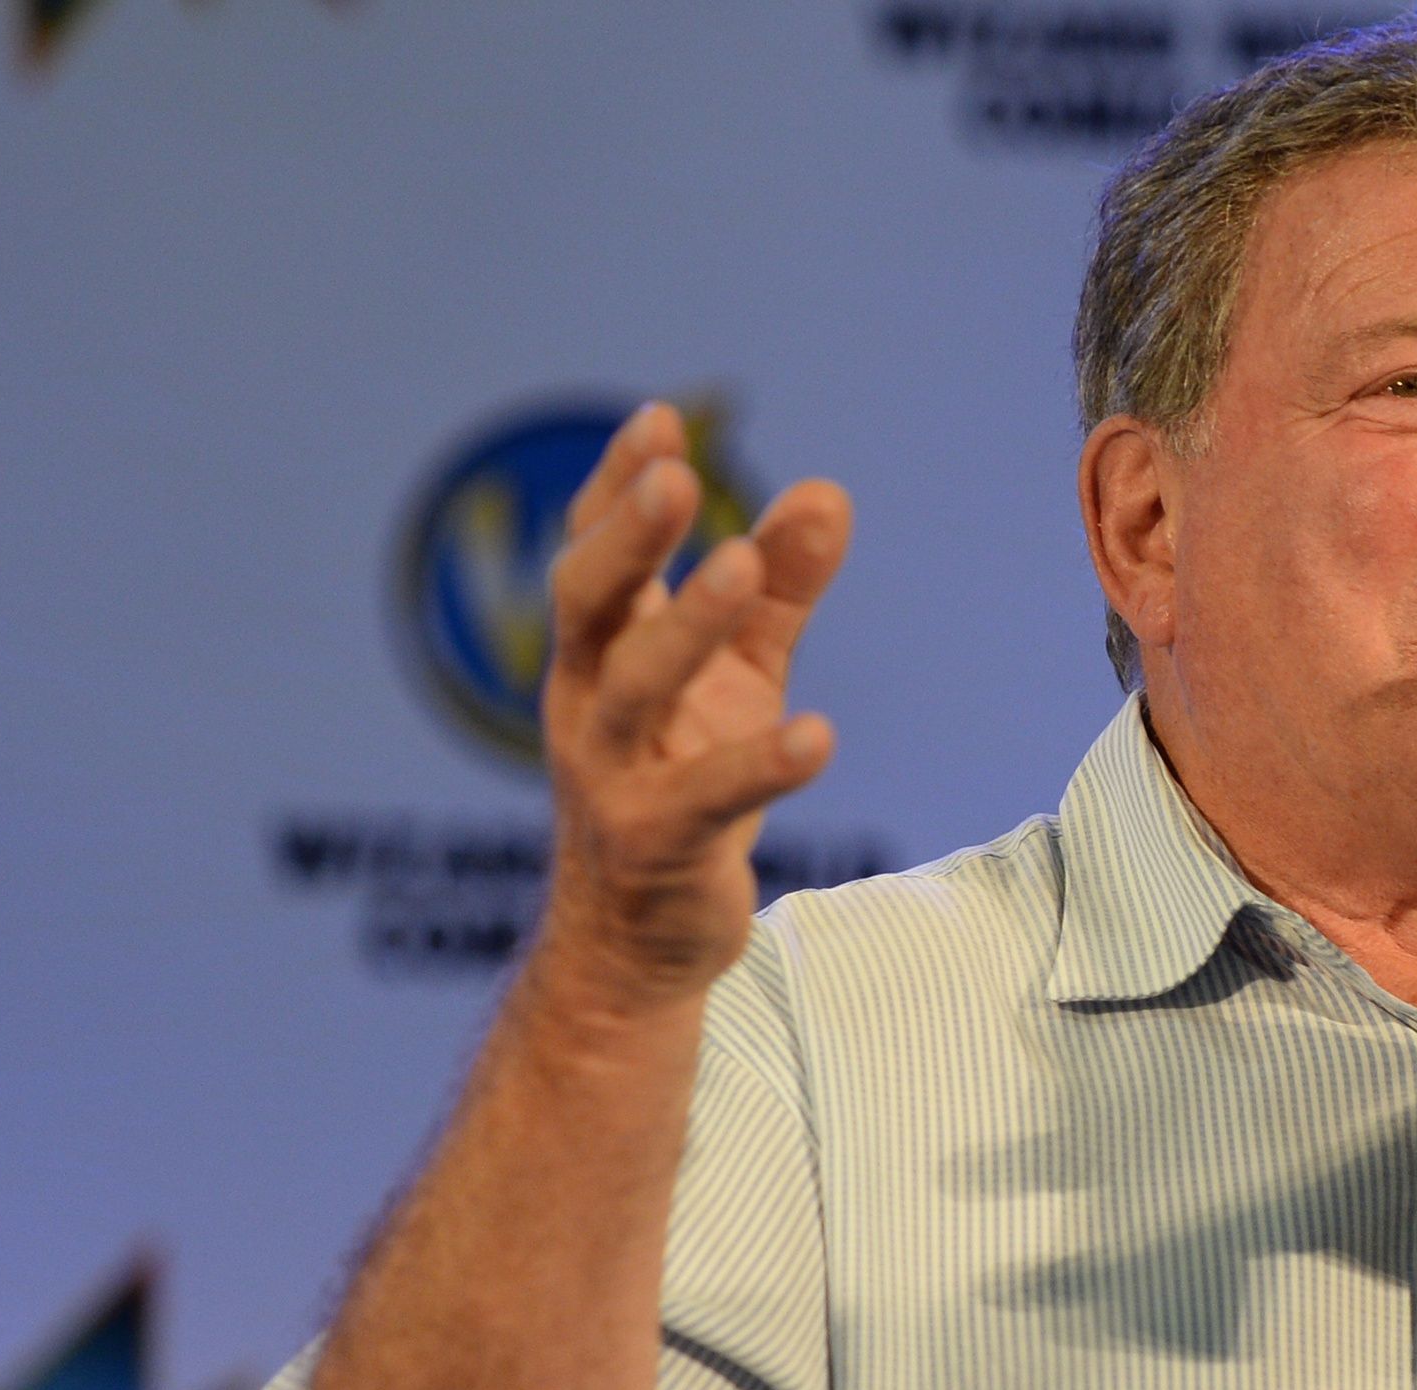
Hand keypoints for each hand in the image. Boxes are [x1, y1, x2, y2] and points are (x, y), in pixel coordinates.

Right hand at [532, 402, 851, 1007]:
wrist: (637, 939)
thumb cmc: (683, 779)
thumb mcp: (737, 677)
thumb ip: (779, 589)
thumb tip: (828, 492)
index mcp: (601, 652)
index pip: (597, 555)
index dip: (617, 488)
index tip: (660, 422)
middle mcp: (588, 702)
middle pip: (588, 604)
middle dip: (626, 537)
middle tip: (678, 477)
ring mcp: (613, 775)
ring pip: (635, 687)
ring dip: (686, 623)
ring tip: (743, 564)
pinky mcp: (656, 845)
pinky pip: (706, 799)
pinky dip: (760, 765)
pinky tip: (819, 736)